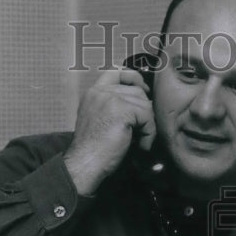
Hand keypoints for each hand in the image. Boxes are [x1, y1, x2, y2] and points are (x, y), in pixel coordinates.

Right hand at [64, 68, 155, 194]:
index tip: (143, 91)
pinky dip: (149, 133)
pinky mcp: (120, 110)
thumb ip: (113, 106)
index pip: (116, 71)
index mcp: (93, 93)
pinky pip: (147, 116)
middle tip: (141, 131)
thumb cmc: (94, 150)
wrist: (85, 163)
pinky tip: (141, 145)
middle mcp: (99, 91)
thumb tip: (142, 101)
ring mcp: (109, 98)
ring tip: (139, 141)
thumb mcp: (100, 120)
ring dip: (147, 125)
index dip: (133, 78)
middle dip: (144, 111)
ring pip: (144, 104)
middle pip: (136, 91)